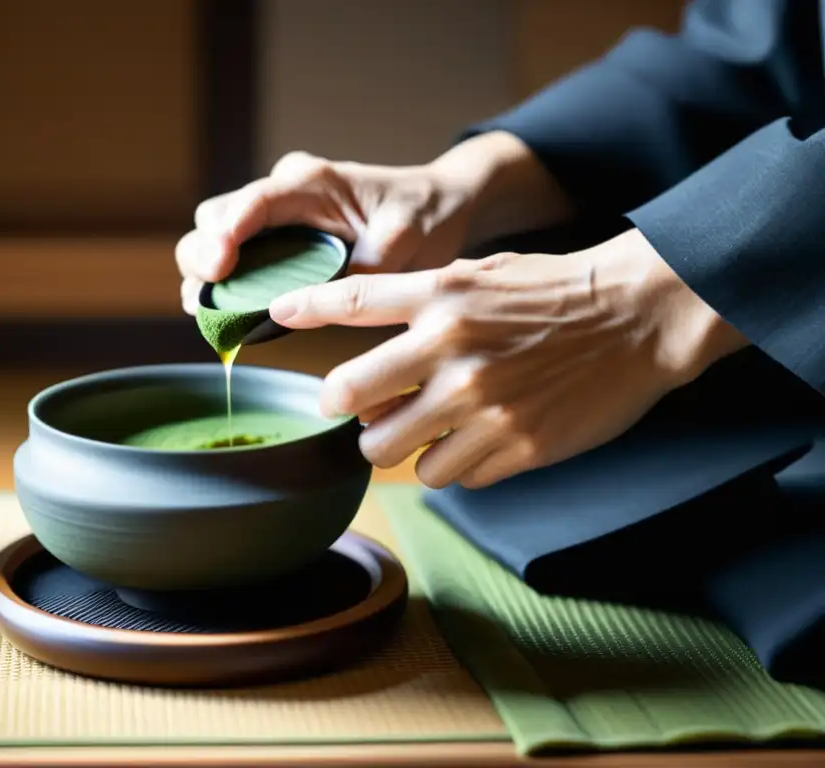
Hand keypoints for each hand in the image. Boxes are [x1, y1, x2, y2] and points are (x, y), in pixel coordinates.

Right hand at [175, 132, 574, 313]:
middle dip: (203, 255)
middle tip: (205, 297)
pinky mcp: (278, 243)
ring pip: (215, 238)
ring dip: (205, 275)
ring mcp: (276, 218)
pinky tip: (222, 314)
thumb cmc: (425, 214)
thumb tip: (320, 303)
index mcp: (311, 183)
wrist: (440, 208)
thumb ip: (366, 266)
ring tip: (205, 311)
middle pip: (216, 217)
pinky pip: (236, 261)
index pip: (252, 202)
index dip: (226, 234)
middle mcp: (283, 194)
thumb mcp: (406, 238)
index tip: (218, 267)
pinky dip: (223, 287)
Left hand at [268, 228, 748, 488]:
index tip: (274, 313)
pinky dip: (449, 466)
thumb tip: (372, 363)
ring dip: (395, 446)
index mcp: (444, 296)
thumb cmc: (554, 293)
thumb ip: (424, 307)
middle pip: (351, 394)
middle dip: (347, 408)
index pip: (353, 299)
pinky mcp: (514, 445)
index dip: (305, 307)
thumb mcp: (483, 275)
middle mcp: (452, 349)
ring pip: (391, 450)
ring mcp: (481, 402)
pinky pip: (447, 476)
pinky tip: (472, 444)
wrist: (637, 316)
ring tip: (419, 434)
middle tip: (358, 412)